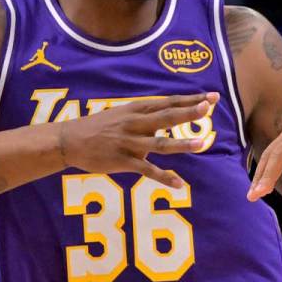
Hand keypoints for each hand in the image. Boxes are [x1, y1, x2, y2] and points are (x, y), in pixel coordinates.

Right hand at [56, 92, 218, 186]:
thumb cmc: (101, 126)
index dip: (191, 100)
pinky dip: (164, 177)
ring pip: (159, 144)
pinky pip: (146, 171)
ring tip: (201, 144)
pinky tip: (179, 184)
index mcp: (137, 109)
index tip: (212, 97)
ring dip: (181, 144)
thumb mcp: (124, 113)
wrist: (69, 140)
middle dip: (187, 113)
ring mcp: (129, 143)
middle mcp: (135, 124)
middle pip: (165, 117)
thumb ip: (148, 115)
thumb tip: (173, 114)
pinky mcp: (122, 161)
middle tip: (207, 108)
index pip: (169, 103)